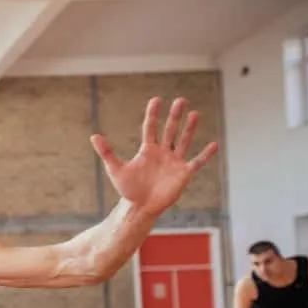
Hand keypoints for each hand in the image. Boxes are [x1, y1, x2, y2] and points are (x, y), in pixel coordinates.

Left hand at [91, 97, 219, 216]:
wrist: (140, 207)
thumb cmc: (128, 189)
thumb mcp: (115, 169)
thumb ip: (107, 152)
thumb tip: (94, 136)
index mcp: (147, 150)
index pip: (151, 127)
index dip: (153, 114)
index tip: (157, 99)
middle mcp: (162, 152)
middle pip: (170, 130)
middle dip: (175, 116)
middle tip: (181, 100)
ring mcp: (174, 162)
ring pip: (183, 141)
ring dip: (189, 128)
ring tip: (195, 113)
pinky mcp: (183, 174)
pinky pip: (197, 162)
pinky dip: (206, 154)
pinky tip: (214, 144)